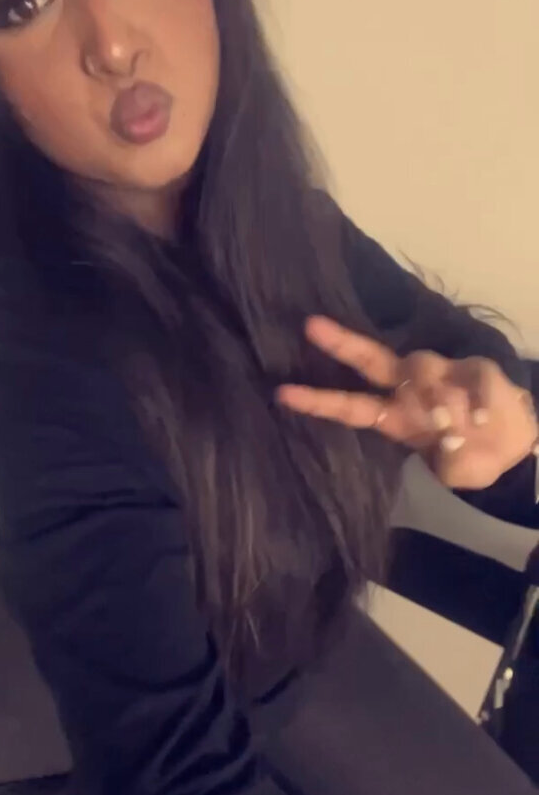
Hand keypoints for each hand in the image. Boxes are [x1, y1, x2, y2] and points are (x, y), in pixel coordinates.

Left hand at [277, 316, 538, 489]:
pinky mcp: (477, 371)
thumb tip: (451, 435)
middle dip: (343, 345)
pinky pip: (474, 381)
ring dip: (433, 394)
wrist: (512, 447)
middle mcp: (410, 387)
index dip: (319, 400)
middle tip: (310, 326)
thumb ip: (450, 458)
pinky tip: (482, 420)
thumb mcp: (453, 468)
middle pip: (372, 361)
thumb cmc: (467, 454)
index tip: (283, 393)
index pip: (350, 405)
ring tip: (450, 424)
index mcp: (393, 414)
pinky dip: (478, 402)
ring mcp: (443, 375)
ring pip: (424, 369)